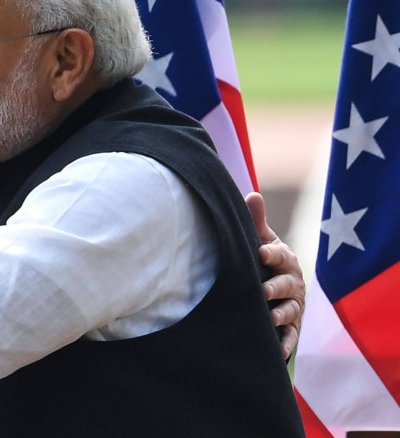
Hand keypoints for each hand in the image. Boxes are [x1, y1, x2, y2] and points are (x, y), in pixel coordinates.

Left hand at [246, 192, 304, 358]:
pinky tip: (278, 352)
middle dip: (276, 288)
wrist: (278, 286)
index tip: (260, 252)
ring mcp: (294, 305)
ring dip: (281, 315)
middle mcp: (293, 283)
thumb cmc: (265, 260)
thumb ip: (256, 221)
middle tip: (263, 291)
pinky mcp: (292, 326)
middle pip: (286, 285)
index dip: (271, 253)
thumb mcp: (262, 241)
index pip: (279, 255)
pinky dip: (286, 344)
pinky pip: (291, 336)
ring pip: (290, 311)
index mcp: (285, 260)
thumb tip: (252, 194)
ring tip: (270, 319)